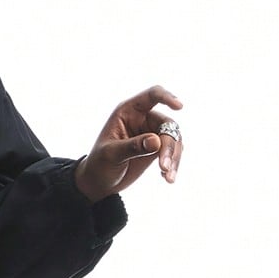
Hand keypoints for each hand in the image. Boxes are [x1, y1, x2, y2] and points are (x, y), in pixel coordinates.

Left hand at [73, 85, 183, 200]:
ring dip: (174, 157)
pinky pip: (174, 152)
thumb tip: (156, 141)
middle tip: (163, 166)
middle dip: (169, 145)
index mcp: (128, 111)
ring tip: (168, 177)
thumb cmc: (99, 164)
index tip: (179, 107)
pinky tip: (168, 178)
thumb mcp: (111, 155)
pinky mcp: (158, 148)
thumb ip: (133, 147)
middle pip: (167, 123)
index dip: (167, 97)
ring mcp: (152, 133)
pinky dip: (174, 164)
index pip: (152, 95)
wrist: (99, 182)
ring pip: (174, 138)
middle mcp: (143, 118)